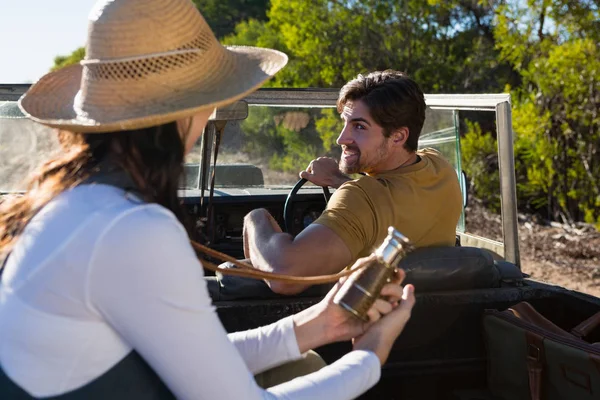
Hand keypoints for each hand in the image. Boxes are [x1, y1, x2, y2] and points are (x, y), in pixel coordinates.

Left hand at [292, 256, 412, 353]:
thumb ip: (361, 266)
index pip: (391, 280)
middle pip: (396, 292)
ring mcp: (377, 311)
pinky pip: (381, 317)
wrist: (328, 317)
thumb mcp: (348, 278)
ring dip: (381, 303)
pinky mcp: (373, 323)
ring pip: (390, 306)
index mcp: (374, 287)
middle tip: (384, 288)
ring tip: (370, 303)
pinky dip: (374, 313)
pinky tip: (365, 313)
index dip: (397, 276)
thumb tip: (375, 255)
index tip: (398, 271)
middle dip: (393, 289)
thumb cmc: (336, 298)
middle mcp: (378, 298)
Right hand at [299, 157, 350, 188]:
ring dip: (323, 168)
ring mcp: (327, 159)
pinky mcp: (332, 161)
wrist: (335, 179)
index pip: (310, 168)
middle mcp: (320, 159)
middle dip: (317, 170)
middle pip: (316, 166)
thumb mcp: (312, 179)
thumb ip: (304, 175)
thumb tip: (301, 173)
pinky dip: (328, 167)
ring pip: (322, 164)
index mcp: (313, 162)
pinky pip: (328, 164)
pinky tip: (329, 172)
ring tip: (325, 174)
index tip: (315, 177)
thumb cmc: (323, 179)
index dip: (311, 174)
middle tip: (321, 177)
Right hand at [352, 283, 414, 364]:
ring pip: (370, 299)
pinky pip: (361, 306)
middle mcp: (386, 310)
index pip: (393, 290)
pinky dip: (362, 309)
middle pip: (380, 294)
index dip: (389, 288)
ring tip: (370, 316)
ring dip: (370, 306)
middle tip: (376, 306)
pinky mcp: (363, 317)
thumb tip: (410, 286)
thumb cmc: (387, 332)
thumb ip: (408, 301)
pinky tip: (362, 315)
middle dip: (378, 300)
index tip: (384, 291)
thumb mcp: (402, 315)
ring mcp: (374, 313)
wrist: (369, 347)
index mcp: (397, 309)